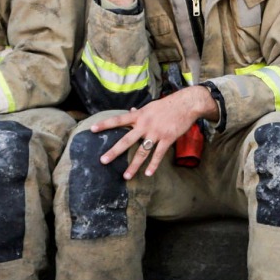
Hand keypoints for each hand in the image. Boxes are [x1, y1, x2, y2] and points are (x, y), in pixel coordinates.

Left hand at [90, 86, 216, 178]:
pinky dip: (153, 165)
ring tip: (126, 176)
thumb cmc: (168, 104)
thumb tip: (131, 111)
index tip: (92, 129)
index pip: (118, 120)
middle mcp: (145, 125)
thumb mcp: (151, 106)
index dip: (105, 124)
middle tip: (103, 161)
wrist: (187, 104)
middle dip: (114, 151)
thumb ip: (140, 112)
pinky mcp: (167, 139)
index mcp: (139, 115)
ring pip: (142, 152)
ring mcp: (156, 133)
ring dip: (133, 165)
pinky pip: (158, 154)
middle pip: (126, 140)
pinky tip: (148, 173)